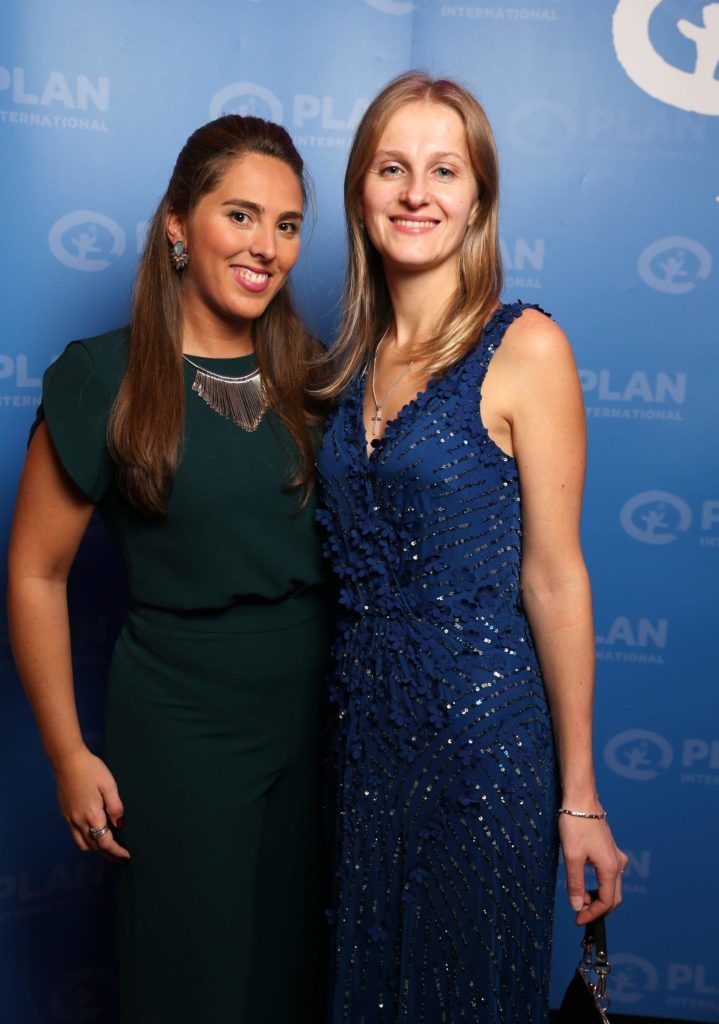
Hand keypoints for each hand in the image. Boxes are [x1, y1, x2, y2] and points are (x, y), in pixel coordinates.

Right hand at [55, 747, 129, 861]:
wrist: (67, 761)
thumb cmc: (91, 770)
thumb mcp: (109, 785)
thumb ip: (115, 807)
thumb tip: (119, 824)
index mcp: (92, 815)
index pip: (105, 842)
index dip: (116, 852)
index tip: (126, 856)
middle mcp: (78, 821)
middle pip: (94, 847)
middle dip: (108, 854)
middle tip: (121, 857)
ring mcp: (69, 818)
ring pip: (82, 844)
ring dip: (96, 848)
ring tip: (109, 846)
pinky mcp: (65, 813)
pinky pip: (75, 834)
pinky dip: (86, 839)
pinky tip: (94, 833)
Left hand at [559, 810, 627, 925]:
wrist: (581, 799)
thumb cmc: (576, 825)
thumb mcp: (572, 856)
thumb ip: (575, 883)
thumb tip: (577, 906)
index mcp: (610, 868)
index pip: (606, 902)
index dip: (593, 914)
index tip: (578, 920)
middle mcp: (617, 864)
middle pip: (613, 897)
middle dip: (597, 909)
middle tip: (579, 913)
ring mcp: (615, 856)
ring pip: (612, 885)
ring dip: (597, 896)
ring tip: (579, 897)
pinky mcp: (609, 850)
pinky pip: (609, 874)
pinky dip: (599, 884)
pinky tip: (584, 881)